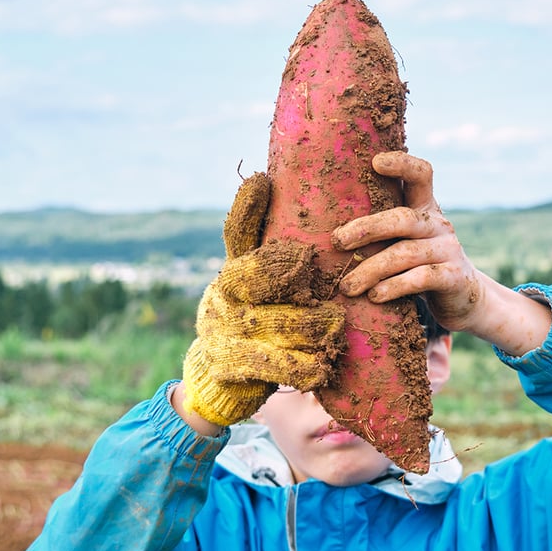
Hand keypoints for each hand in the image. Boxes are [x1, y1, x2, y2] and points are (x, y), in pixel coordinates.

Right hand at [182, 173, 345, 425]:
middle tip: (329, 291)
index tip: (301, 248)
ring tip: (334, 329)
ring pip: (269, 326)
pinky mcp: (231, 366)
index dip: (263, 234)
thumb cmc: (246, 311)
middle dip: (292, 282)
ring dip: (307, 329)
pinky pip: (271, 366)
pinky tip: (322, 367)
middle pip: (256, 284)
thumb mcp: (245, 271)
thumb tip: (260, 176)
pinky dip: (301, 367)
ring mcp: (222, 332)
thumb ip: (252, 232)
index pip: (238, 239)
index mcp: (231, 269)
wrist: (217, 374)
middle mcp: (222, 297)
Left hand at [331, 152, 482, 333]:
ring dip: (371, 269)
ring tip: (347, 286)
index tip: (375, 162)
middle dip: (367, 228)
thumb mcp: (403, 241)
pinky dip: (394, 287)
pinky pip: (421, 279)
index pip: (421, 175)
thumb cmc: (418, 265)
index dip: (402, 163)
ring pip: (406, 253)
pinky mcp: (453, 277)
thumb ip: (381, 230)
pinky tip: (374, 296)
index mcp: (425, 208)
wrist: (463, 299)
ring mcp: (449, 250)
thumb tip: (326, 231)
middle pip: (402, 218)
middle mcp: (438, 224)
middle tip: (336, 241)